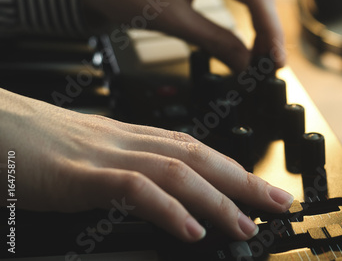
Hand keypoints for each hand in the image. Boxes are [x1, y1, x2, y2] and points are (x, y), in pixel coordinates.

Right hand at [0, 89, 292, 241]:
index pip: (196, 149)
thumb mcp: (92, 154)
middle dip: (244, 181)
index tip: (262, 188)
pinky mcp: (79, 175)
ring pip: (176, 171)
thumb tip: (159, 192)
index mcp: (132, 137)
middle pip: (199, 157)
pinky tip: (192, 230)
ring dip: (217, 199)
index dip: (233, 168)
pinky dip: (167, 209)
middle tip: (279, 203)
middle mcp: (128, 141)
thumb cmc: (37, 143)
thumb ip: (127, 169)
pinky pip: (133, 189)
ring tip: (246, 225)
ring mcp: (105, 156)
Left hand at [82, 0, 284, 71]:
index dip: (270, 31)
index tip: (276, 60)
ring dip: (260, 20)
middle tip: (271, 62)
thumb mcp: (173, 20)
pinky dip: (245, 12)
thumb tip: (246, 64)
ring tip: (261, 52)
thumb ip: (214, 41)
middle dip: (268, 28)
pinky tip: (247, 32)